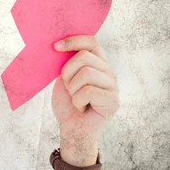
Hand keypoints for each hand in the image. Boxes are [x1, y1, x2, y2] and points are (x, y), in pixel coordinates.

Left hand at [52, 35, 119, 159]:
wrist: (71, 129)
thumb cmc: (67, 104)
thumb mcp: (63, 79)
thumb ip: (66, 62)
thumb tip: (59, 45)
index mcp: (98, 63)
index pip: (91, 42)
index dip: (73, 41)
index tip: (55, 47)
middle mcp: (108, 72)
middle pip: (84, 57)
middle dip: (67, 72)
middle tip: (68, 88)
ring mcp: (113, 86)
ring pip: (86, 73)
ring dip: (72, 88)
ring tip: (75, 98)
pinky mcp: (113, 101)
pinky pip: (88, 91)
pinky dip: (77, 101)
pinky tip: (81, 107)